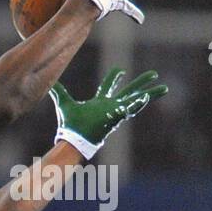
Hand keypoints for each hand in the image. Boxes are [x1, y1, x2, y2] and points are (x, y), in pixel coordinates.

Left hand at [49, 67, 167, 158]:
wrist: (72, 140)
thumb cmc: (69, 125)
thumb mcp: (64, 104)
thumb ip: (58, 92)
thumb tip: (47, 83)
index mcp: (100, 102)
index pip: (109, 87)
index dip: (115, 77)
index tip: (121, 71)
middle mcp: (110, 106)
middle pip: (128, 91)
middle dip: (140, 83)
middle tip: (153, 75)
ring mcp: (115, 112)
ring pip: (135, 101)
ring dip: (149, 95)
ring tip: (164, 89)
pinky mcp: (117, 118)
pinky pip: (131, 110)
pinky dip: (139, 104)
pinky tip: (148, 97)